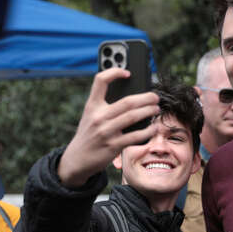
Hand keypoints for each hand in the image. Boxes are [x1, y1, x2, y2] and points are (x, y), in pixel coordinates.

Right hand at [58, 68, 159, 186]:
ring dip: (149, 112)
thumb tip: (132, 99)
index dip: (114, 72)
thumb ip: (104, 107)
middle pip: (127, 101)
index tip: (128, 73)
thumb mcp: (90, 117)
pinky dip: (148, 131)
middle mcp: (98, 117)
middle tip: (155, 97)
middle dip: (146, 98)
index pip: (100, 81)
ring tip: (156, 109)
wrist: (76, 159)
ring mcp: (106, 131)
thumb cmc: (88, 135)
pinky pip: (135, 136)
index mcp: (92, 106)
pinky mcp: (113, 146)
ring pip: (133, 116)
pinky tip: (153, 128)